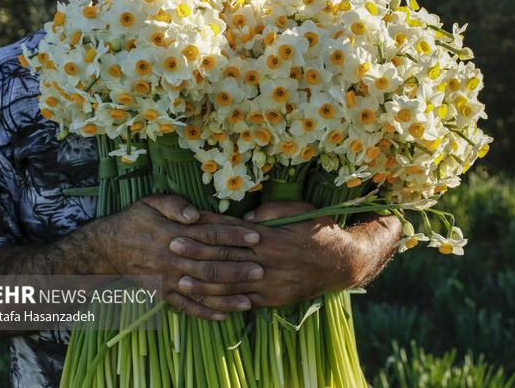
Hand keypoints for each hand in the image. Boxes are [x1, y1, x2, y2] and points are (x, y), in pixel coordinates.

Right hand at [90, 195, 264, 319]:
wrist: (106, 247)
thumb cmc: (134, 220)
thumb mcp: (151, 202)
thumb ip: (175, 204)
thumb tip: (195, 213)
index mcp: (173, 233)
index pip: (210, 234)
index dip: (234, 235)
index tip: (256, 237)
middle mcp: (173, 258)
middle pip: (211, 264)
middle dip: (238, 268)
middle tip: (262, 270)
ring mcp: (168, 279)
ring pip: (202, 289)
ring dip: (227, 295)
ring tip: (250, 299)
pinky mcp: (162, 294)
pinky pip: (185, 307)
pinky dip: (205, 313)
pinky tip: (224, 317)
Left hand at [172, 202, 365, 307]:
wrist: (343, 263)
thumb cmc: (320, 231)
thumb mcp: (300, 211)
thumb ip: (270, 212)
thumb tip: (243, 219)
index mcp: (270, 237)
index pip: (230, 232)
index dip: (204, 229)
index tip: (183, 226)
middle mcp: (267, 261)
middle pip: (224, 257)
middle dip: (196, 253)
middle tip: (171, 248)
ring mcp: (270, 283)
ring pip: (230, 284)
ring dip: (203, 282)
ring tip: (180, 280)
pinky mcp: (274, 299)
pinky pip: (243, 303)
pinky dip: (223, 303)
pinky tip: (205, 302)